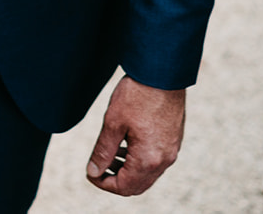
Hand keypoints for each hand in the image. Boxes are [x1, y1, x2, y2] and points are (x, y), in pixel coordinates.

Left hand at [85, 76, 185, 195]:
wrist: (162, 75)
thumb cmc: (136, 96)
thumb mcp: (112, 123)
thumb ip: (103, 151)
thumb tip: (93, 171)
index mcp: (148, 159)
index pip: (124, 187)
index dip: (103, 183)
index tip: (89, 173)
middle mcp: (164, 160)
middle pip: (137, 186)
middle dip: (114, 181)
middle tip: (96, 167)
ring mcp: (171, 152)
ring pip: (147, 175)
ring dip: (126, 171)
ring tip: (107, 155)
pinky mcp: (173, 142)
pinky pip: (155, 162)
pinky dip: (138, 162)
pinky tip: (123, 146)